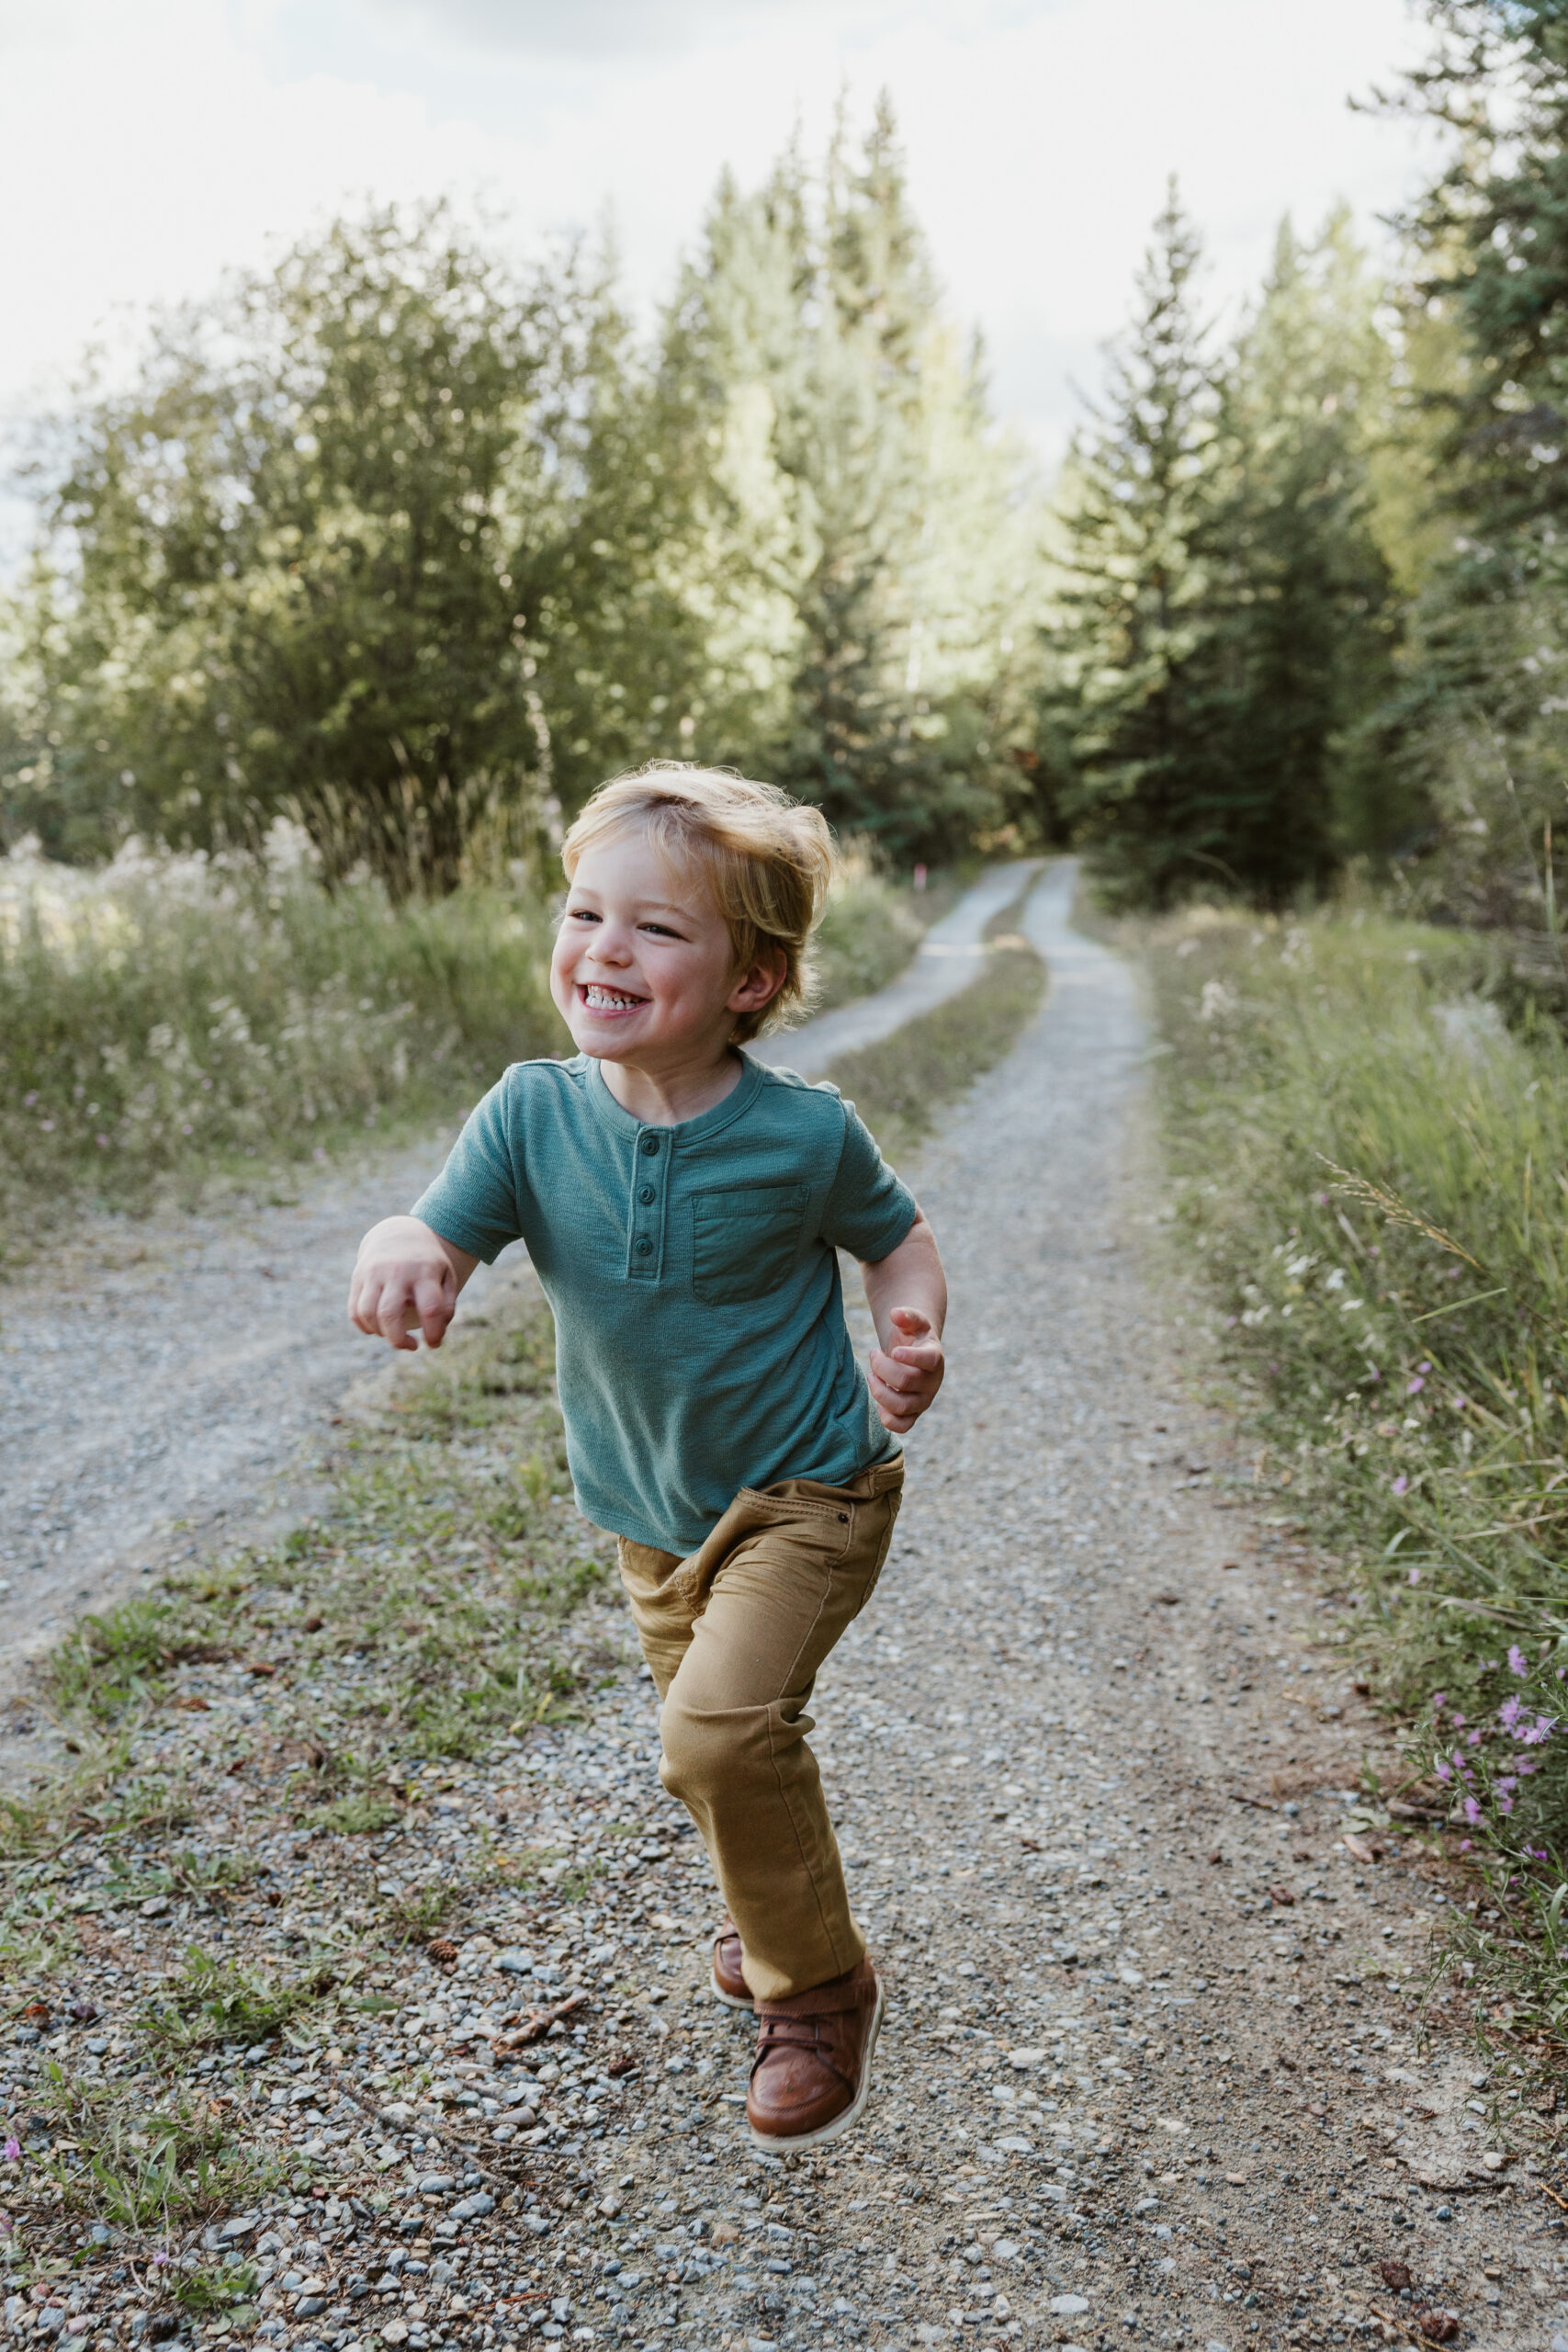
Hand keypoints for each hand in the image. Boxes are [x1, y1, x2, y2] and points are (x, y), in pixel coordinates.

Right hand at [348, 1216, 463, 1351]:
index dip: (433, 1333)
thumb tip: (435, 1335)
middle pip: (389, 1314)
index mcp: (424, 1271)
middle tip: (412, 1346)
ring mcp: (373, 1273)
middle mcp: (396, 1271)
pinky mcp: (357, 1277)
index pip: (430, 1309)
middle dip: (399, 1340)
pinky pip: (354, 1311)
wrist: (399, 1233)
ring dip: (381, 1333)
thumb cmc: (427, 1264)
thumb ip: (446, 1306)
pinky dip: (365, 1327)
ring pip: (366, 1313)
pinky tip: (380, 1328)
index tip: (434, 1344)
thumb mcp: (446, 1277)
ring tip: (395, 1333)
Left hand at [868, 1305, 944, 1434]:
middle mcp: (932, 1382)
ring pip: (902, 1406)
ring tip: (871, 1375)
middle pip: (906, 1381)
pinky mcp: (913, 1414)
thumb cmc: (911, 1337)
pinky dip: (886, 1417)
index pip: (929, 1360)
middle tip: (873, 1355)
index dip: (910, 1357)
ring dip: (879, 1391)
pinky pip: (902, 1426)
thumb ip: (906, 1315)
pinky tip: (877, 1399)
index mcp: (934, 1357)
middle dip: (882, 1368)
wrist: (913, 1355)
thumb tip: (895, 1314)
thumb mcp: (911, 1322)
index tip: (893, 1351)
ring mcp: (923, 1400)